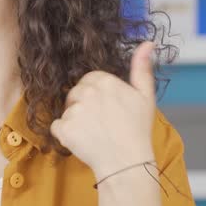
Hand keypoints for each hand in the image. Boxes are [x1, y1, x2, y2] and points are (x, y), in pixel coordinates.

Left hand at [49, 41, 157, 178]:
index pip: (89, 79)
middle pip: (75, 93)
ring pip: (67, 110)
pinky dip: (65, 135)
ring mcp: (74, 110)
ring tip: (94, 133)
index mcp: (105, 81)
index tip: (106, 109)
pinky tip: (83, 141)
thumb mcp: (145, 96)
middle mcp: (88, 92)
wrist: (127, 163)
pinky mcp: (64, 128)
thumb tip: (147, 43)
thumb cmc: (137, 130)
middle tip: (101, 123)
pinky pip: (57, 127)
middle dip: (83, 106)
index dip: (96, 95)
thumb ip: (142, 68)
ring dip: (75, 121)